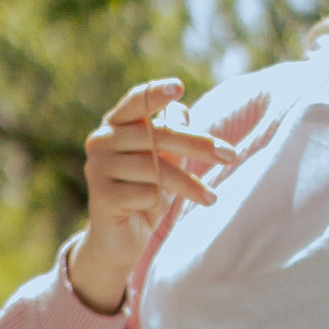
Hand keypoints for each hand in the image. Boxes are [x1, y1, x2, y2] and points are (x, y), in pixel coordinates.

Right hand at [68, 78, 238, 315]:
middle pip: (158, 135)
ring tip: (211, 198)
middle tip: (231, 155)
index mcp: (115, 125)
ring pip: (156, 168)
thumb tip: (183, 110)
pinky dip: (161, 203)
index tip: (179, 87)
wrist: (121, 241)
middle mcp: (101, 140)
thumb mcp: (165, 163)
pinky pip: (146, 193)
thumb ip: (173, 136)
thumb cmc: (146, 194)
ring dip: (190, 185)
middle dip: (199, 145)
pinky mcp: (101, 196)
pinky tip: (157, 212)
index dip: (156, 93)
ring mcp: (97, 168)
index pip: (136, 101)